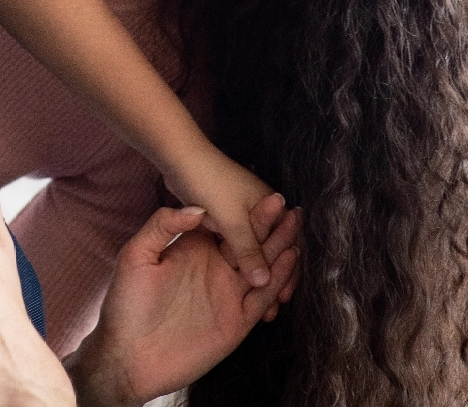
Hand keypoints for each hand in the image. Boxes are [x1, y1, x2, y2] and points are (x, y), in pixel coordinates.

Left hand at [67, 194, 300, 406]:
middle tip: (295, 210)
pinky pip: (261, 297)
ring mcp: (227, 293)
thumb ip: (163, 226)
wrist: (127, 353)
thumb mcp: (137, 254)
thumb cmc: (125, 302)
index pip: (228, 227)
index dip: (249, 214)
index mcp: (194, 249)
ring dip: (280, 250)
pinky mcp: (236, 320)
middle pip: (250, 244)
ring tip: (298, 232)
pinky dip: (277, 280)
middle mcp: (215, 268)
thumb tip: (196, 210)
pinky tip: (289, 261)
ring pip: (262, 268)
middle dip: (273, 228)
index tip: (271, 197)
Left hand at [161, 141, 281, 289]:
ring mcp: (239, 219)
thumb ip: (247, 250)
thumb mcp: (231, 219)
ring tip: (263, 303)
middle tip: (276, 308)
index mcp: (270, 208)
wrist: (179, 159)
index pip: (287, 245)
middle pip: (272, 252)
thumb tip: (264, 280)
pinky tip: (240, 286)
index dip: (288, 271)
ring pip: (254, 254)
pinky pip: (237, 251)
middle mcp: (258, 215)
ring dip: (259, 275)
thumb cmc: (209, 184)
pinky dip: (241, 267)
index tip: (285, 297)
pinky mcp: (223, 220)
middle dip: (275, 278)